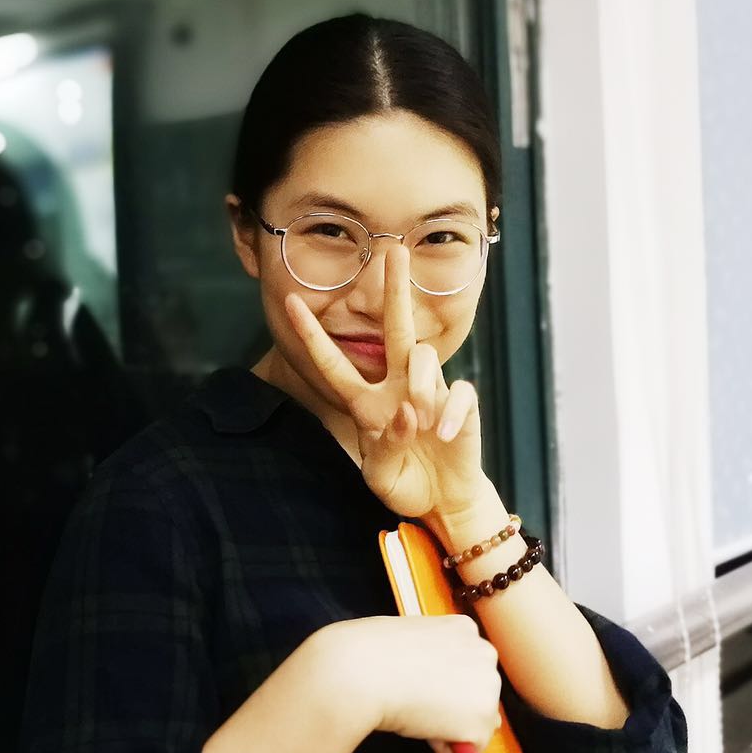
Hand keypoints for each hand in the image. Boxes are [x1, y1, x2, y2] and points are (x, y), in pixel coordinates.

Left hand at [284, 245, 486, 516]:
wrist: (442, 501)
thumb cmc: (404, 483)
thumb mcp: (380, 475)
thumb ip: (386, 445)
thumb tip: (407, 411)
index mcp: (367, 401)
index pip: (334, 363)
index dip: (312, 334)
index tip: (290, 301)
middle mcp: (398, 386)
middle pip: (396, 328)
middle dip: (396, 290)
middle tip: (395, 251)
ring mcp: (431, 391)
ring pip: (425, 357)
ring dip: (421, 387)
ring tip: (422, 424)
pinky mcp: (461, 404)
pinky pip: (457, 393)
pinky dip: (450, 413)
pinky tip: (444, 435)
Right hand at [311, 615, 501, 749]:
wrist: (362, 670)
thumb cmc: (371, 649)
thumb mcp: (409, 640)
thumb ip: (432, 657)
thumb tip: (442, 688)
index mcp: (465, 628)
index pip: (469, 664)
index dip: (446, 680)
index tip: (423, 684)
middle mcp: (484, 653)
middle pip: (480, 690)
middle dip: (456, 704)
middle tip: (419, 703)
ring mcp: (487, 688)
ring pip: (478, 719)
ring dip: (453, 725)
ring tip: (419, 714)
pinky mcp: (479, 722)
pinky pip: (472, 747)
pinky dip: (451, 748)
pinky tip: (424, 730)